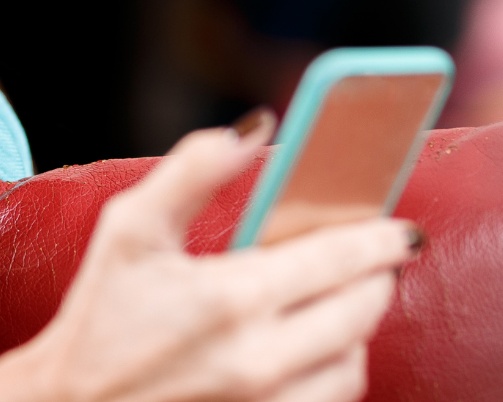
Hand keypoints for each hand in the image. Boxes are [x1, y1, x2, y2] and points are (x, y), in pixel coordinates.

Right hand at [0, 122, 414, 401]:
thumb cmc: (101, 311)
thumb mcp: (130, 225)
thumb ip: (192, 169)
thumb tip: (253, 128)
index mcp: (230, 298)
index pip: (336, 260)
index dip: (378, 239)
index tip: (401, 228)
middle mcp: (259, 359)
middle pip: (359, 312)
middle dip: (377, 277)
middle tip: (378, 253)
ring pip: (354, 363)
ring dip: (359, 325)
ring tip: (345, 293)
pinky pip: (331, 400)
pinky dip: (337, 367)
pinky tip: (316, 342)